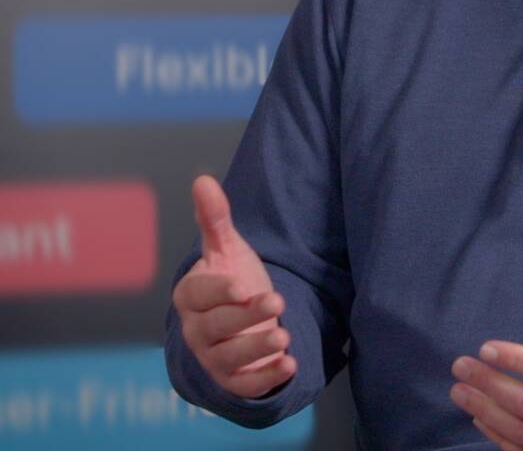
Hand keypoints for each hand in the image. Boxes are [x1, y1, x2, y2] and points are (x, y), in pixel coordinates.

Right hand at [171, 174, 296, 397]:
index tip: (244, 285)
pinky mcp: (233, 380)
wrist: (242, 319)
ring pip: (230, 358)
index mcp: (191, 296)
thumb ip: (214, 218)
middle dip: (247, 317)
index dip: (220, 291)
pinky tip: (289, 365)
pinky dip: (266, 378)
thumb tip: (202, 179)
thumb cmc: (232, 278)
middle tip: (278, 302)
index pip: (198, 296)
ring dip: (257, 349)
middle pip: (216, 327)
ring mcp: (213, 358)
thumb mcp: (227, 248)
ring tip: (284, 337)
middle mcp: (196, 330)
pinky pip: (245, 385)